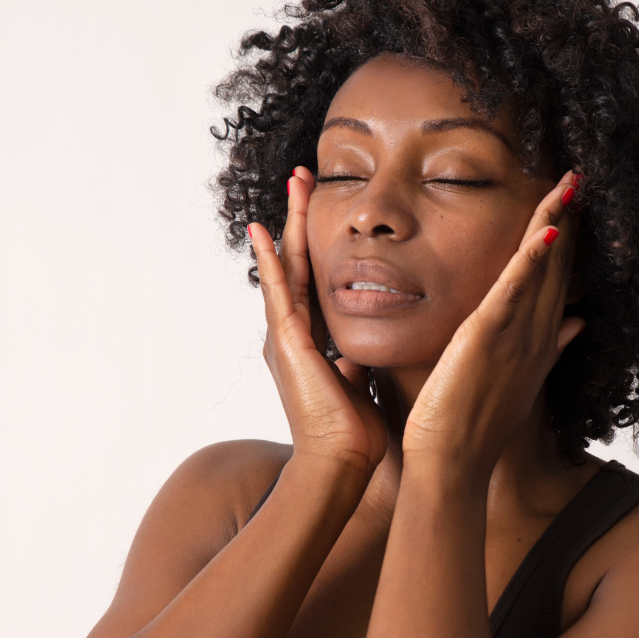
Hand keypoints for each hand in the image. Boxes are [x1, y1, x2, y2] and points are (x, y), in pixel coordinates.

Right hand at [250, 167, 387, 481]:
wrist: (342, 462)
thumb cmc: (355, 430)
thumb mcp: (362, 376)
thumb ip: (360, 353)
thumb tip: (373, 338)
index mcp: (311, 340)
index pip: (315, 277)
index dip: (319, 239)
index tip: (327, 203)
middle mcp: (292, 333)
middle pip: (298, 261)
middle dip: (303, 217)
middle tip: (305, 175)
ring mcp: (285, 337)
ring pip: (289, 266)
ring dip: (291, 223)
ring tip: (295, 184)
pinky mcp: (286, 344)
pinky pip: (278, 294)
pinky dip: (271, 262)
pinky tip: (264, 231)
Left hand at [402, 171, 583, 473]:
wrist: (453, 462)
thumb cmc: (476, 424)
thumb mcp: (521, 379)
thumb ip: (550, 347)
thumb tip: (578, 323)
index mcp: (538, 340)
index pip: (558, 278)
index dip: (569, 238)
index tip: (575, 201)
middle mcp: (535, 334)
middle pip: (557, 266)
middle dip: (569, 219)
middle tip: (579, 176)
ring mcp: (515, 336)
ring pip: (541, 270)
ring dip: (555, 224)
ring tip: (568, 184)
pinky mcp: (487, 339)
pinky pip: (512, 292)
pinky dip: (530, 261)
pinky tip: (543, 231)